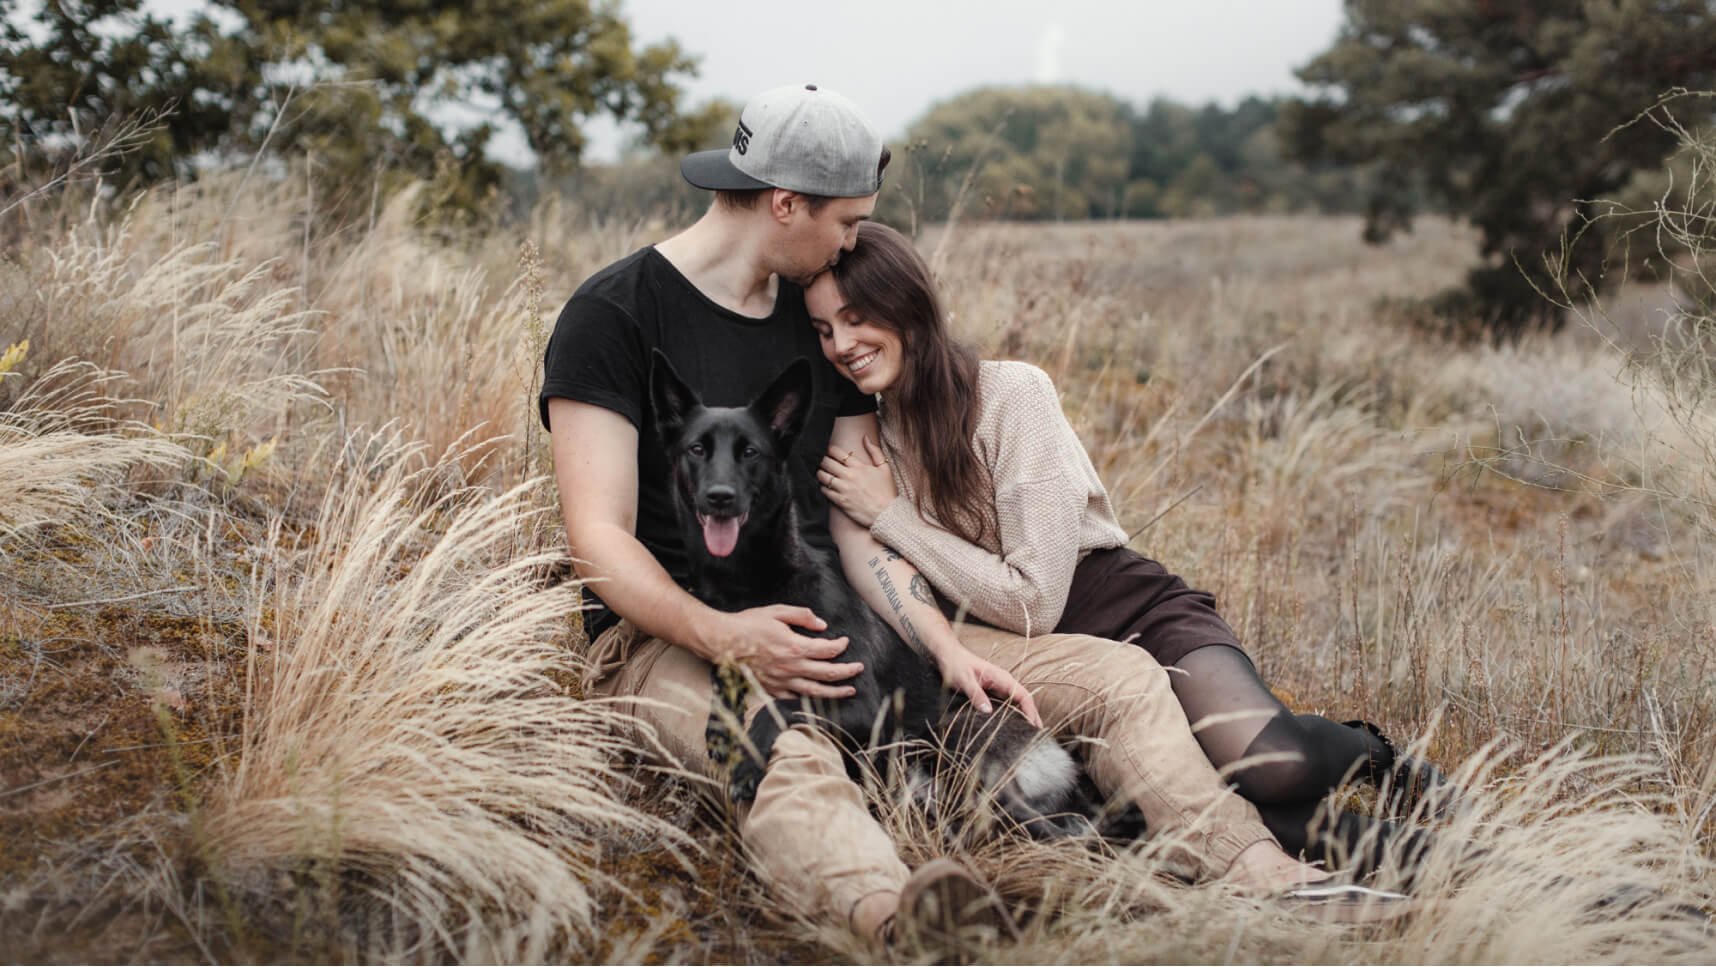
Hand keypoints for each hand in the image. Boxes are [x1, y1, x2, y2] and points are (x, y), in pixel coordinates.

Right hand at [712, 605, 862, 698]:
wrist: (722, 642)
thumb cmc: (748, 624)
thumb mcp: (777, 611)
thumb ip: (802, 616)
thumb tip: (822, 625)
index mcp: (795, 646)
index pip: (828, 650)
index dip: (840, 645)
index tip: (845, 641)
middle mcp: (791, 667)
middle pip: (828, 673)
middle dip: (847, 671)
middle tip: (859, 669)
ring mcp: (782, 681)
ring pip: (816, 691)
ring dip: (835, 691)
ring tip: (849, 690)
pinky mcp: (772, 689)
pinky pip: (795, 697)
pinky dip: (809, 698)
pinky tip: (817, 697)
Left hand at [819, 435, 896, 527]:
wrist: (887, 513)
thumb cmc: (887, 491)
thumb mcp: (884, 468)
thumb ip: (874, 451)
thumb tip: (865, 437)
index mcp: (859, 466)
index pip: (837, 453)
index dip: (830, 450)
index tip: (828, 451)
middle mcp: (849, 476)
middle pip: (826, 462)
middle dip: (822, 460)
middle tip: (821, 461)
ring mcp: (843, 489)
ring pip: (822, 476)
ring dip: (820, 473)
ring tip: (821, 473)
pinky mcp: (840, 501)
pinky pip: (824, 491)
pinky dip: (822, 487)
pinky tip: (825, 486)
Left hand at [934, 646, 1041, 727]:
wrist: (949, 656)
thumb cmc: (956, 665)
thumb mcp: (964, 680)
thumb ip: (976, 694)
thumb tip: (988, 711)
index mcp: (1002, 678)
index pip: (1022, 695)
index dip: (1030, 711)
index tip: (1033, 726)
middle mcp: (1004, 683)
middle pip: (1024, 701)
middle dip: (1032, 716)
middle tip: (1038, 736)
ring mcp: (999, 689)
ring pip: (1017, 704)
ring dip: (1024, 717)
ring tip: (1030, 735)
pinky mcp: (993, 694)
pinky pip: (1007, 706)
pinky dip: (1013, 716)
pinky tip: (1013, 727)